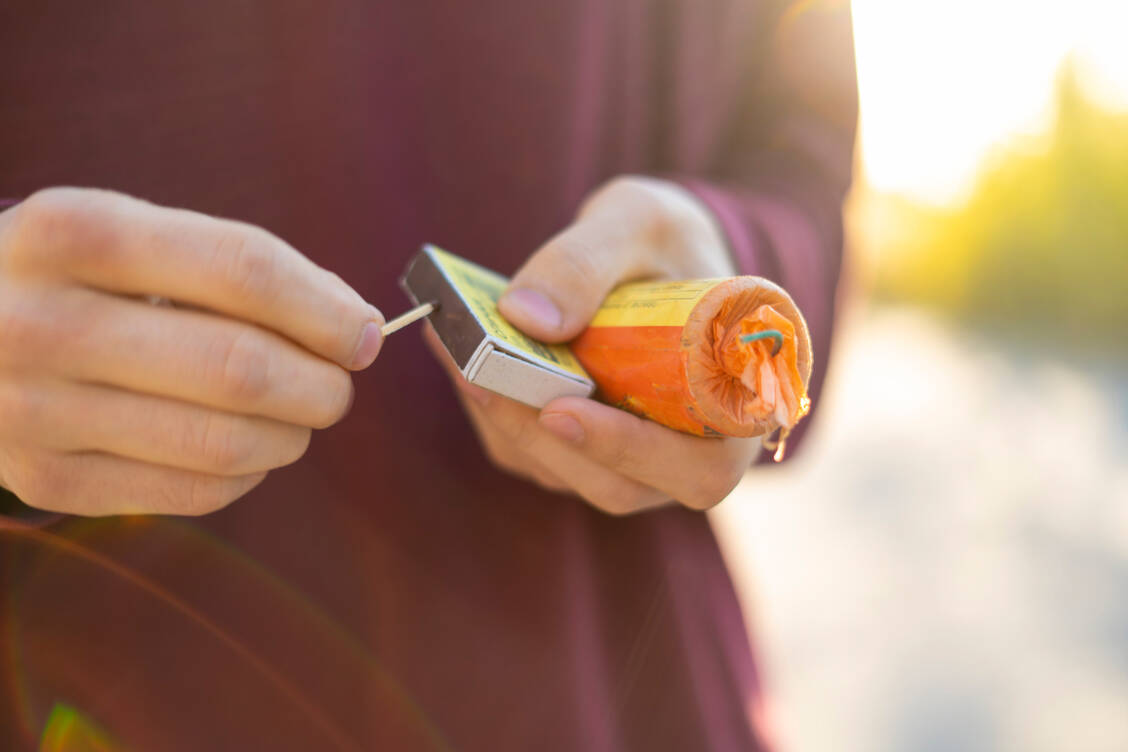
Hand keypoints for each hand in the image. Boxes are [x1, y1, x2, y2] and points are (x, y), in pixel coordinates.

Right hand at [0, 188, 383, 515]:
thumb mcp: (132, 236)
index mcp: (77, 233)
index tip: (364, 335)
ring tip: (296, 416)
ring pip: (225, 443)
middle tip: (337, 385)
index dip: (325, 311)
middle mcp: (43, 321)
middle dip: (322, 385)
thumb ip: (238, 268)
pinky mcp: (46, 479)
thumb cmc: (74, 280)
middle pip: (241, 369)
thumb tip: (352, 323)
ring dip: (292, 435)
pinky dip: (247, 475)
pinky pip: (193, 493)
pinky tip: (244, 449)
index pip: (243, 270)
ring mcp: (35, 409)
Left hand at [427, 176, 759, 514]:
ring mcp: (631, 462)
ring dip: (504, 420)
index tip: (563, 411)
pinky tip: (459, 356)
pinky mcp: (579, 452)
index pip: (698, 468)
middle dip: (541, 434)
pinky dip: (491, 409)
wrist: (656, 256)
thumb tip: (524, 316)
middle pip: (616, 485)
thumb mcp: (638, 221)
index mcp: (737, 409)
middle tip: (478, 374)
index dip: (633, 451)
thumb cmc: (667, 240)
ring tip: (455, 353)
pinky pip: (530, 451)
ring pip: (562, 473)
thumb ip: (588, 260)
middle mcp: (688, 453)